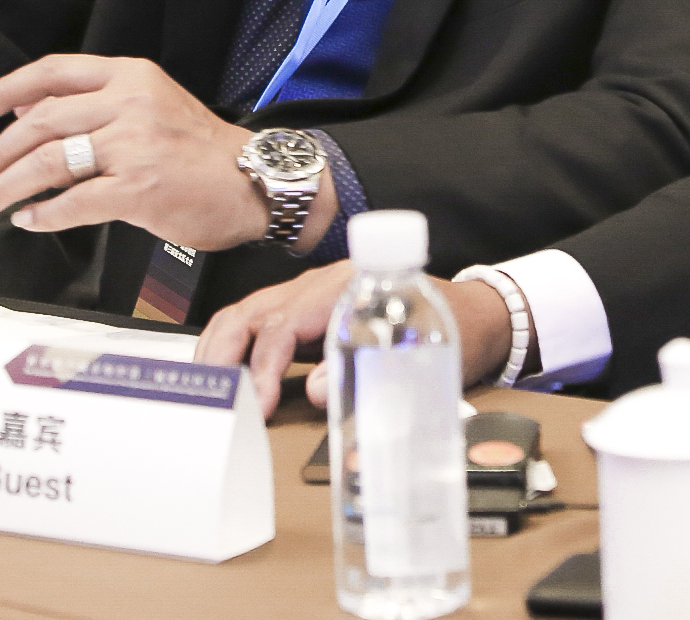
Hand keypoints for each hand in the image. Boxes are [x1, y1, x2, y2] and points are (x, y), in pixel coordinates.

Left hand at [0, 55, 328, 251]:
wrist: (254, 183)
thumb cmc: (200, 151)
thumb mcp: (151, 106)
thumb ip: (96, 106)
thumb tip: (27, 115)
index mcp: (131, 75)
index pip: (55, 71)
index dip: (9, 89)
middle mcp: (131, 102)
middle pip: (42, 121)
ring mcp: (135, 145)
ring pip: (50, 161)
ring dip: (8, 185)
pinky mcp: (139, 189)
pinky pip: (74, 203)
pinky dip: (43, 215)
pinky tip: (29, 221)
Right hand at [195, 266, 517, 416]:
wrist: (479, 314)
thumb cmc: (454, 330)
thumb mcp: (422, 353)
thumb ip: (371, 370)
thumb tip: (319, 393)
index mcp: (350, 288)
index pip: (288, 323)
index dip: (267, 366)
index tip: (262, 404)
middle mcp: (324, 285)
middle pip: (254, 311)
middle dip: (226, 354)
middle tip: (215, 400)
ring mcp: (313, 295)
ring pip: (249, 314)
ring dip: (221, 351)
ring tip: (210, 392)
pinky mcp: (310, 311)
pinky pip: (259, 322)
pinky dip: (234, 348)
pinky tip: (225, 376)